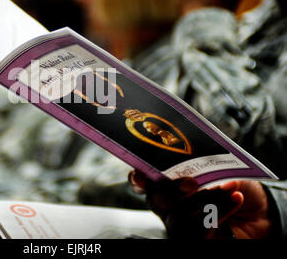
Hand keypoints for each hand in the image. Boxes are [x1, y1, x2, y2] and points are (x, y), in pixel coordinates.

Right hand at [128, 170, 272, 238]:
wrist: (261, 211)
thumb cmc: (234, 185)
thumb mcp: (221, 166)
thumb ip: (204, 163)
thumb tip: (197, 159)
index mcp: (166, 183)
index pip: (143, 181)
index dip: (138, 178)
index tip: (141, 175)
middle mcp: (168, 206)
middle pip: (155, 200)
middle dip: (170, 191)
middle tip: (191, 183)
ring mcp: (181, 226)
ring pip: (177, 219)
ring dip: (203, 202)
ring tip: (227, 189)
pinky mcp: (197, 240)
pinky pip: (198, 233)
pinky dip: (219, 212)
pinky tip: (234, 199)